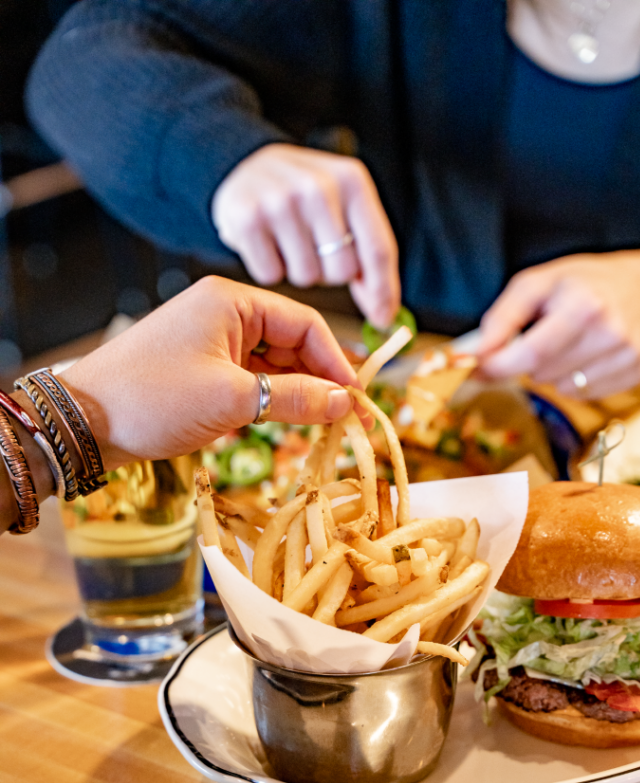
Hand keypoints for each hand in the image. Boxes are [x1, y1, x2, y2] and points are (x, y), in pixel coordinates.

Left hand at [59, 276, 367, 469]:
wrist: (83, 421)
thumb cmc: (155, 399)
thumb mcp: (234, 400)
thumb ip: (296, 398)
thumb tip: (346, 402)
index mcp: (232, 301)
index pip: (306, 323)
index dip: (337, 362)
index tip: (358, 399)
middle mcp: (222, 312)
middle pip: (290, 342)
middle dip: (318, 379)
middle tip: (344, 418)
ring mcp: (208, 340)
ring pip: (270, 363)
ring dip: (293, 393)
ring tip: (316, 426)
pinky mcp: (197, 367)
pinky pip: (247, 378)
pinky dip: (266, 400)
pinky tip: (278, 424)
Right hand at [212, 143, 400, 328]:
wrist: (244, 164)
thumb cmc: (303, 195)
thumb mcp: (343, 206)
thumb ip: (368, 254)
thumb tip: (383, 314)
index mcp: (351, 180)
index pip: (378, 249)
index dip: (382, 290)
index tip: (383, 319)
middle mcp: (318, 186)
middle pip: (343, 271)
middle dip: (330, 272)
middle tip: (314, 249)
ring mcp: (280, 201)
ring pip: (307, 277)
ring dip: (299, 270)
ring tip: (287, 241)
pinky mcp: (247, 219)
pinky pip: (271, 275)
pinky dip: (269, 268)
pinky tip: (265, 241)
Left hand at [477, 250, 639, 398]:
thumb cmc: (580, 284)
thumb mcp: (535, 284)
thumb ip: (501, 318)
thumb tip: (477, 355)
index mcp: (584, 304)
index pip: (531, 354)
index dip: (498, 366)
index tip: (478, 367)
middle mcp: (611, 332)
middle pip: (542, 374)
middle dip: (527, 362)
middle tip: (541, 335)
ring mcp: (627, 356)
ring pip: (561, 389)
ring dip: (552, 373)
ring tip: (568, 343)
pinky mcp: (636, 374)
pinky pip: (584, 395)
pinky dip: (575, 381)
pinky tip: (586, 355)